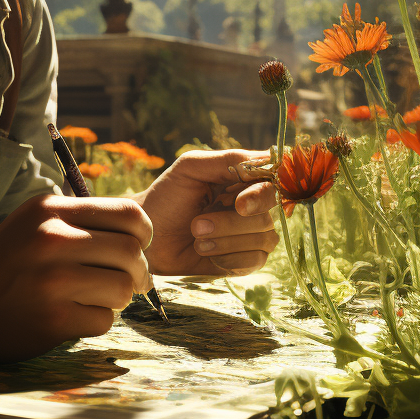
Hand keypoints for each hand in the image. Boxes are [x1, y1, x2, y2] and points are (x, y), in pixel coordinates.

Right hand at [0, 193, 151, 361]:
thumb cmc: (3, 261)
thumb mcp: (34, 221)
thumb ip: (80, 219)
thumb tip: (140, 233)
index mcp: (52, 210)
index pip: (127, 213)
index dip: (144, 234)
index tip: (138, 247)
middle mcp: (52, 239)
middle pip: (131, 252)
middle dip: (139, 271)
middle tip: (130, 282)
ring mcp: (52, 280)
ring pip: (123, 288)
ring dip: (120, 298)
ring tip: (100, 298)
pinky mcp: (51, 320)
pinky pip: (104, 320)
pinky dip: (98, 321)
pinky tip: (76, 316)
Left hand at [138, 149, 277, 276]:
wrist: (147, 236)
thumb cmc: (167, 197)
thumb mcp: (191, 167)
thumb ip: (228, 160)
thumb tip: (269, 158)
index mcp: (242, 179)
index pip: (272, 181)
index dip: (262, 193)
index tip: (239, 204)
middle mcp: (251, 205)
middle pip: (270, 212)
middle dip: (234, 222)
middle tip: (198, 224)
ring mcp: (250, 233)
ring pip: (265, 237)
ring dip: (227, 240)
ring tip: (196, 237)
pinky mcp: (244, 260)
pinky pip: (256, 260)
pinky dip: (230, 258)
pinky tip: (206, 253)